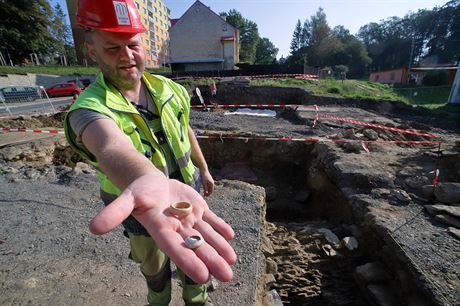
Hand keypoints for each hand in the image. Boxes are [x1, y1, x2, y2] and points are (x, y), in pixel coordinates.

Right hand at [88, 174, 236, 283]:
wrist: (152, 182)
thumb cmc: (139, 192)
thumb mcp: (127, 198)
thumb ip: (114, 213)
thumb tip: (93, 229)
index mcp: (161, 228)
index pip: (174, 246)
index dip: (188, 260)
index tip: (202, 276)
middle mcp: (177, 227)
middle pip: (196, 245)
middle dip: (211, 259)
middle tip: (227, 276)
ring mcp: (190, 219)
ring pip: (207, 235)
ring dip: (220, 247)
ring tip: (232, 260)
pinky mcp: (199, 209)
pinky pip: (212, 219)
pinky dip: (221, 226)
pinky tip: (231, 235)